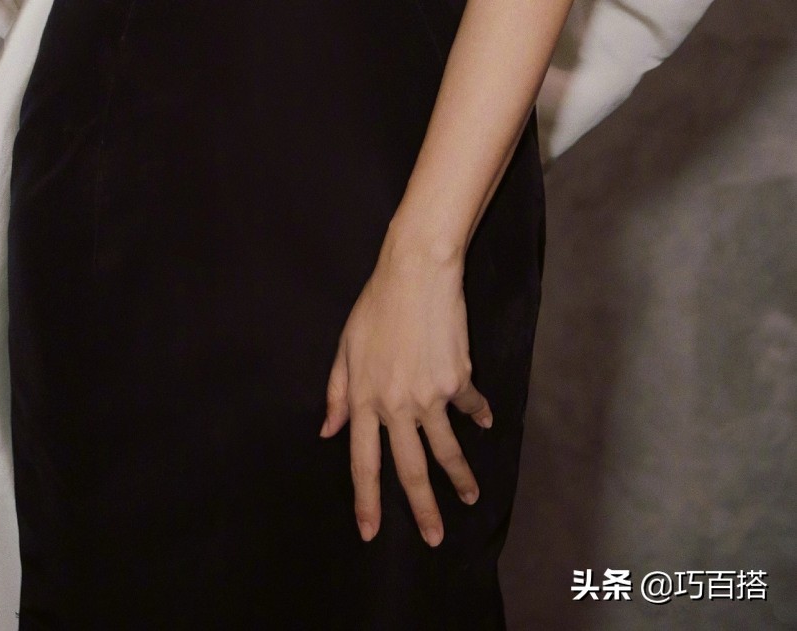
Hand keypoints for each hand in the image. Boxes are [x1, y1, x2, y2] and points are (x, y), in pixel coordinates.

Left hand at [320, 235, 493, 547]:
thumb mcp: (345, 347)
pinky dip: (478, 416)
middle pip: (410, 469)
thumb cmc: (375, 306)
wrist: (417, 274)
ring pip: (446, 450)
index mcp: (365, 399)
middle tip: (435, 539)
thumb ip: (337, 392)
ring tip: (470, 497)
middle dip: (423, 510)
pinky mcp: (458, 380)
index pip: (363, 462)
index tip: (370, 533)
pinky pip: (470, 408)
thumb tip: (329, 431)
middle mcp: (397, 405)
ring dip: (460, 478)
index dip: (367, 501)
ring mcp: (430, 396)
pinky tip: (484, 422)